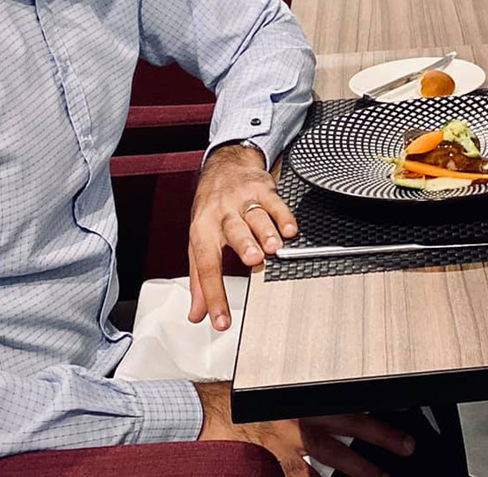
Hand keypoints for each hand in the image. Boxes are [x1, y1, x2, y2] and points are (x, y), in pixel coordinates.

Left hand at [188, 142, 296, 330]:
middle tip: (253, 259)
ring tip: (274, 246)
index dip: (213, 295)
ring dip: (266, 231)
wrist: (224, 166)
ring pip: (256, 216)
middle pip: (233, 230)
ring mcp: (243, 199)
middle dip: (244, 244)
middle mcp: (222, 214)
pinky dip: (284, 215)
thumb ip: (199, 279)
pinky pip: (275, 202)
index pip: (206, 266)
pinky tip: (290, 229)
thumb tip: (197, 313)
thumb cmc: (211, 209)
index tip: (221, 320)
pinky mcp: (263, 188)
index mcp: (202, 230)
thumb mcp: (199, 241)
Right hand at [196, 383, 414, 476]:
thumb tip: (321, 395)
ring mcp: (290, 443)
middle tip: (407, 446)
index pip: (347, 396)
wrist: (207, 411)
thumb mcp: (273, 388)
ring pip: (333, 459)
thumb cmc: (238, 398)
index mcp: (304, 394)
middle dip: (382, 436)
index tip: (400, 407)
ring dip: (358, 469)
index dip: (373, 404)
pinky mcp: (275, 462)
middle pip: (351, 426)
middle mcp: (302, 417)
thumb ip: (298, 393)